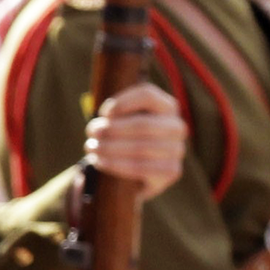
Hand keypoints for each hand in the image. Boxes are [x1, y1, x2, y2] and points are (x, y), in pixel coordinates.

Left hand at [86, 83, 187, 201]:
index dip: (122, 102)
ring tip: (92, 148)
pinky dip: (116, 165)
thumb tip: (103, 115)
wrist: (139, 173)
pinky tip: (100, 162)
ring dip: (110, 148)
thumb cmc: (128, 138)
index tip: (103, 113)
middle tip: (92, 132)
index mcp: (167, 106)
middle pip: (142, 124)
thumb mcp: (125, 119)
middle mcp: (177, 127)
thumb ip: (117, 111)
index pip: (147, 95)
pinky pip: (141, 168)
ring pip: (140, 148)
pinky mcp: (172, 171)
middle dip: (112, 129)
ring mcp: (177, 150)